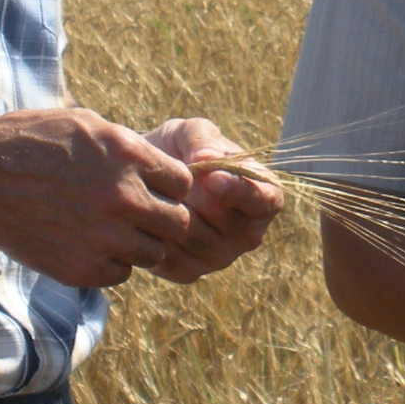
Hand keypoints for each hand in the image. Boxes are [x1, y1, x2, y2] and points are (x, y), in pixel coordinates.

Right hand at [0, 108, 195, 289]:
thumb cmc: (28, 143)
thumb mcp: (84, 124)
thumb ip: (128, 146)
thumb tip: (160, 166)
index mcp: (128, 155)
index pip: (183, 182)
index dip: (170, 186)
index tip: (153, 187)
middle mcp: (122, 198)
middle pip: (178, 222)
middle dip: (164, 218)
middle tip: (141, 215)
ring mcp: (103, 237)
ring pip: (153, 253)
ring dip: (140, 244)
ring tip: (113, 230)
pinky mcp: (82, 269)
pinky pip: (120, 274)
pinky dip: (111, 263)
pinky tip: (90, 244)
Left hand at [145, 118, 287, 283]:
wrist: (139, 178)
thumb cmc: (175, 149)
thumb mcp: (188, 131)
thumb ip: (201, 138)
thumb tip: (207, 159)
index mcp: (264, 195)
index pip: (265, 201)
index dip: (241, 192)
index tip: (213, 178)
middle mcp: (249, 232)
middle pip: (230, 227)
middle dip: (198, 203)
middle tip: (171, 184)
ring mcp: (221, 256)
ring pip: (200, 244)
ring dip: (175, 219)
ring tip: (155, 195)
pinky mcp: (190, 272)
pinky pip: (174, 261)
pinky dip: (157, 239)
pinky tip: (144, 218)